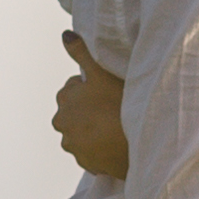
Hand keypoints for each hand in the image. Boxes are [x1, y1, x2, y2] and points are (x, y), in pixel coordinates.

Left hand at [51, 32, 129, 178]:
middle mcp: (62, 123)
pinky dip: (101, 147)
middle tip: (114, 108)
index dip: (93, 87)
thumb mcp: (100, 72)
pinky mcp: (86, 163)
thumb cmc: (118, 103)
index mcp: (64, 99)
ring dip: (94, 129)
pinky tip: (117, 141)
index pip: (75, 88)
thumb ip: (80, 51)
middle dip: (90, 109)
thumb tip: (65, 35)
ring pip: (84, 132)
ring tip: (117, 126)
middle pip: (77, 112)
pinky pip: (92, 152)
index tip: (109, 90)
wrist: (137, 143)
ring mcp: (73, 145)